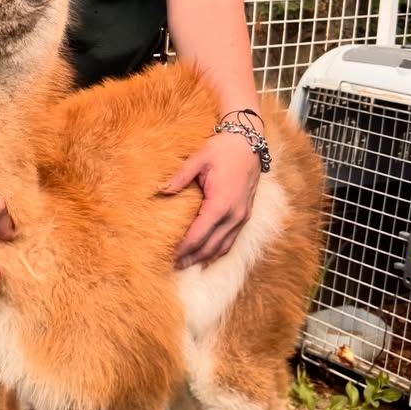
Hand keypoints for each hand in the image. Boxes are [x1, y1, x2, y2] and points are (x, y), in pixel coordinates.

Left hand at [161, 131, 260, 267]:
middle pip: (210, 246)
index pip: (198, 235)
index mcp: (220, 204)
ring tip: (187, 264)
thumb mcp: (199, 158)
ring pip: (223, 246)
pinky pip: (232, 239)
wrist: (249, 142)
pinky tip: (207, 254)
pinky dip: (218, 250)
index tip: (167, 256)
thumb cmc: (223, 149)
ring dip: (205, 258)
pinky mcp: (245, 214)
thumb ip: (180, 176)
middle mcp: (234, 215)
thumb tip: (161, 190)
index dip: (183, 248)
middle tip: (173, 266)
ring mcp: (242, 216)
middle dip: (191, 258)